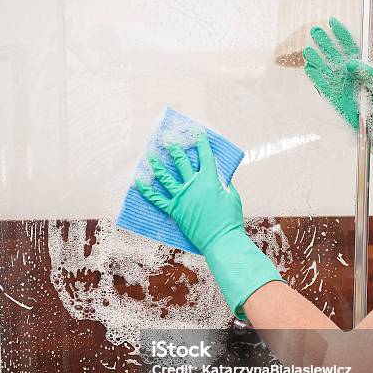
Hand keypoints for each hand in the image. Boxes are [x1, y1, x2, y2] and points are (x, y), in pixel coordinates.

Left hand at [136, 134, 281, 318]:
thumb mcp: (233, 197)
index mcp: (210, 180)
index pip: (205, 156)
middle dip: (174, 148)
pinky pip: (157, 199)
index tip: (197, 132)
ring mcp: (182, 198)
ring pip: (166, 177)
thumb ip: (226, 185)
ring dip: (157, 164)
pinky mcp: (175, 211)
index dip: (201, 143)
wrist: (221, 240)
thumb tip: (221, 178)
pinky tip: (139, 182)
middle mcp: (194, 186)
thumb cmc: (230, 220)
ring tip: (149, 154)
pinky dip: (147, 190)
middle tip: (167, 138)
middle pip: (181, 162)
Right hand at [303, 17, 372, 186]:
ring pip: (326, 70)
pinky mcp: (335, 101)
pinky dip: (314, 78)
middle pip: (335, 56)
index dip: (341, 35)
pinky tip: (308, 68)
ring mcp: (342, 89)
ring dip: (316, 59)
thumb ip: (367, 72)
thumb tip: (349, 63)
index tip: (333, 22)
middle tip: (314, 31)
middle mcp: (351, 77)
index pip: (351, 48)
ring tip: (306, 49)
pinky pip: (322, 87)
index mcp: (364, 70)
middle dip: (325, 43)